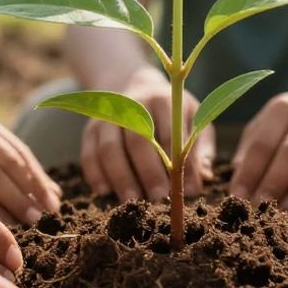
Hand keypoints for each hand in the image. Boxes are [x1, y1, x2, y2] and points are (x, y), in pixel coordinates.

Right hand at [82, 67, 212, 201]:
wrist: (134, 86)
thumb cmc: (171, 113)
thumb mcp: (192, 118)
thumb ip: (199, 148)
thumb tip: (199, 183)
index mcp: (163, 100)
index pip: (170, 135)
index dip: (177, 165)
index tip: (184, 191)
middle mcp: (133, 104)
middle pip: (137, 141)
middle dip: (148, 172)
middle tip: (158, 198)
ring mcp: (108, 116)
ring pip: (109, 148)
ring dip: (121, 178)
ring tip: (132, 202)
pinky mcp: (90, 128)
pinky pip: (89, 153)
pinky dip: (95, 174)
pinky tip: (105, 192)